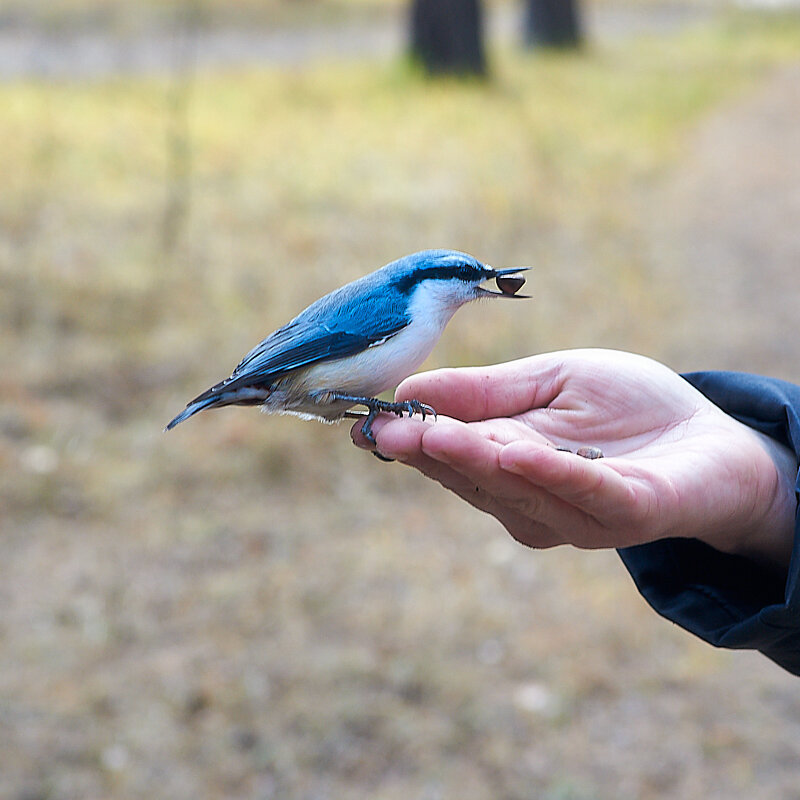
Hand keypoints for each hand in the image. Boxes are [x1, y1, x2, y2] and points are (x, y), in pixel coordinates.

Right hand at [351, 349, 795, 568]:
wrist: (711, 439)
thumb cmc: (628, 408)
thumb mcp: (549, 381)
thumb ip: (487, 393)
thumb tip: (413, 389)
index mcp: (508, 463)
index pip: (449, 454)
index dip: (408, 439)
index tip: (366, 423)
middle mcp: (531, 498)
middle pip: (473, 475)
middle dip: (429, 450)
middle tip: (385, 429)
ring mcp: (576, 512)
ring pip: (516, 488)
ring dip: (474, 460)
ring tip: (435, 434)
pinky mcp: (627, 511)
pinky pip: (583, 494)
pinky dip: (547, 474)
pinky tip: (514, 450)